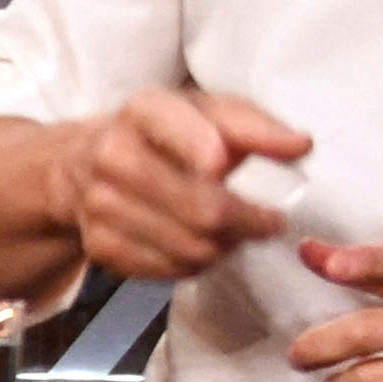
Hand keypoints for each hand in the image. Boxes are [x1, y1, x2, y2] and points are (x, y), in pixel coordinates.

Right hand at [61, 88, 320, 282]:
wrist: (81, 163)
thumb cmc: (165, 133)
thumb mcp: (206, 111)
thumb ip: (255, 125)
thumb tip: (300, 146)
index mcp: (143, 111)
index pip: (189, 140)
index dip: (215, 157)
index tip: (237, 170)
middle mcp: (113, 156)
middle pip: (204, 210)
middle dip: (250, 222)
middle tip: (271, 222)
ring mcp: (100, 206)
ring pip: (192, 248)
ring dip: (226, 246)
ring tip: (235, 231)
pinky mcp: (100, 247)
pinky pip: (170, 270)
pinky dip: (197, 263)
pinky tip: (201, 243)